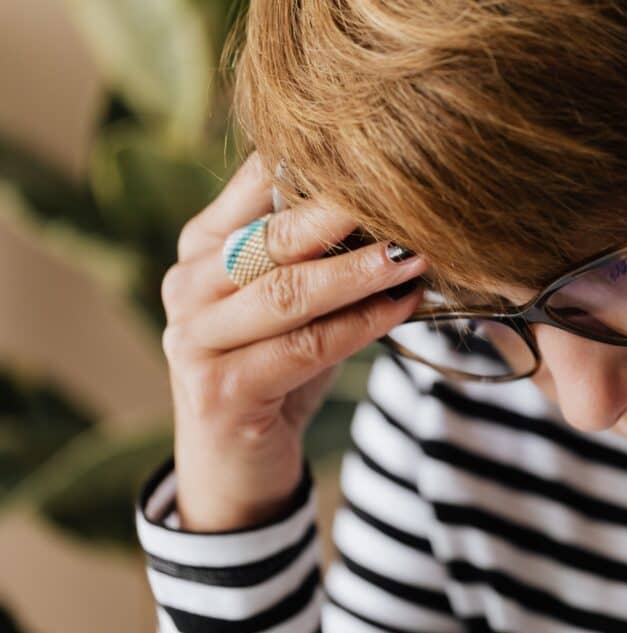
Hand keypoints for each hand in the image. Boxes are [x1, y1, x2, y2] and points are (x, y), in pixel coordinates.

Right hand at [161, 152, 425, 530]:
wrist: (237, 462)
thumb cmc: (276, 366)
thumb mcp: (293, 302)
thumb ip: (319, 255)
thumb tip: (398, 206)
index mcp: (201, 246)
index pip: (255, 184)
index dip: (316, 165)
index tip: (382, 151)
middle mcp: (187, 284)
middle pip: (273, 237)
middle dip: (343, 215)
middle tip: (407, 196)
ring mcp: (194, 338)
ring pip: (289, 293)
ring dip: (360, 273)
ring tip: (415, 255)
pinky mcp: (218, 389)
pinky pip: (304, 347)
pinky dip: (360, 325)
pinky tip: (402, 308)